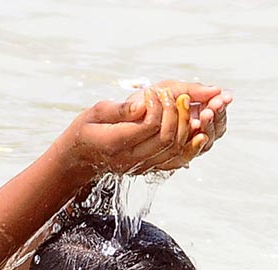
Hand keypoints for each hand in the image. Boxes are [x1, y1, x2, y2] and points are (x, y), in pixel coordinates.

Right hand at [57, 81, 230, 177]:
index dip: (158, 105)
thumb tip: (143, 106)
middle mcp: (130, 159)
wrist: (80, 158)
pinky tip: (197, 130)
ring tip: (184, 107)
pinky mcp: (149, 169)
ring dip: (186, 126)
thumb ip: (119, 110)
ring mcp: (141, 166)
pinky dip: (190, 146)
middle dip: (176, 113)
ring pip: (175, 150)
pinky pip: (176, 161)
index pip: (149, 124)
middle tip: (175, 96)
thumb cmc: (86, 130)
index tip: (152, 92)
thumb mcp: (95, 113)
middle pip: (167, 138)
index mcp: (114, 143)